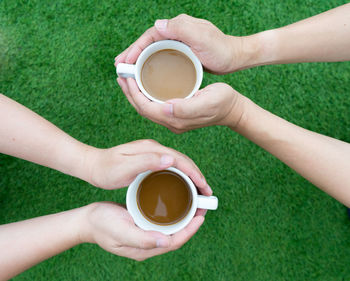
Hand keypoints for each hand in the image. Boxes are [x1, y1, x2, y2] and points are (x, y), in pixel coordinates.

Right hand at [81, 202, 204, 260]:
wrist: (87, 220)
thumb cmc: (102, 225)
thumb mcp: (121, 230)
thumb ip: (142, 238)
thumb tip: (167, 242)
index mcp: (145, 248)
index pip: (175, 242)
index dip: (190, 231)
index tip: (200, 217)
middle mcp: (148, 244)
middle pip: (176, 235)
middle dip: (191, 223)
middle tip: (202, 206)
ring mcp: (146, 235)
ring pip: (171, 229)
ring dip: (184, 218)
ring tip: (193, 203)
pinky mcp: (142, 226)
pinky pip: (162, 223)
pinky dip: (172, 214)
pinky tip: (176, 204)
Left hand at [82, 139, 211, 194]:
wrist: (91, 165)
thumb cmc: (105, 169)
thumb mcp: (124, 167)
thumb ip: (147, 161)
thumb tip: (172, 159)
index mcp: (151, 149)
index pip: (180, 159)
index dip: (194, 173)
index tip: (204, 187)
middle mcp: (154, 149)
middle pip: (182, 161)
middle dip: (197, 175)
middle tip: (207, 193)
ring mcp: (151, 153)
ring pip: (178, 164)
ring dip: (191, 176)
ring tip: (199, 191)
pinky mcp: (148, 160)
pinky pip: (170, 167)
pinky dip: (180, 176)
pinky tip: (182, 186)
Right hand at [115, 14, 258, 73]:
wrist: (235, 56)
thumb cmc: (220, 48)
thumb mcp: (202, 37)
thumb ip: (181, 28)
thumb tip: (157, 25)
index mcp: (177, 27)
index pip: (149, 37)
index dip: (134, 49)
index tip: (123, 61)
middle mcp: (175, 32)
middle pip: (148, 43)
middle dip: (132, 54)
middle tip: (119, 67)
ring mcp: (178, 42)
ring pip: (153, 51)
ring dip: (139, 60)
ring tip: (128, 72)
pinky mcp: (182, 52)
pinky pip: (161, 57)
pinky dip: (151, 64)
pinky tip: (146, 73)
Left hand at [118, 79, 246, 133]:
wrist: (233, 110)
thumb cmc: (223, 102)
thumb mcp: (208, 101)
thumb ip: (186, 108)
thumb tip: (165, 108)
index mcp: (176, 119)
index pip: (146, 108)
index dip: (134, 94)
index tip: (127, 77)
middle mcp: (172, 122)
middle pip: (143, 109)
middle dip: (130, 93)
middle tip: (121, 75)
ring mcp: (174, 120)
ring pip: (147, 108)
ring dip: (136, 94)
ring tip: (128, 79)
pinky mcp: (177, 115)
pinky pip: (155, 107)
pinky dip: (145, 96)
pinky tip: (144, 85)